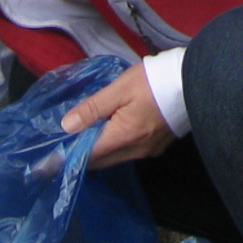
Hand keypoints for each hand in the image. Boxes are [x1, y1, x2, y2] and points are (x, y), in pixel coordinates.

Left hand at [59, 62, 173, 168]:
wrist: (194, 80)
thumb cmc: (155, 81)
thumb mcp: (120, 88)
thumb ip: (93, 107)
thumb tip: (67, 126)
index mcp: (123, 137)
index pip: (87, 156)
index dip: (67, 157)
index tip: (48, 160)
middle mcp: (135, 151)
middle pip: (100, 161)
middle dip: (81, 154)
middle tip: (65, 143)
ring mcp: (148, 151)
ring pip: (114, 158)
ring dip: (99, 150)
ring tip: (85, 135)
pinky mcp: (158, 146)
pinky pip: (128, 152)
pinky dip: (114, 146)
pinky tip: (110, 132)